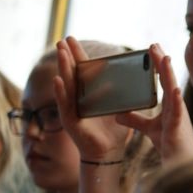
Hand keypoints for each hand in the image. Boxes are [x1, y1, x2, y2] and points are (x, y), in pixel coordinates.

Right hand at [54, 36, 131, 160]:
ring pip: (66, 85)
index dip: (78, 56)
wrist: (109, 153)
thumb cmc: (114, 131)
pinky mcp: (70, 121)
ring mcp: (71, 109)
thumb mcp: (119, 107)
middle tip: (63, 39)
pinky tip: (58, 80)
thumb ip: (123, 93)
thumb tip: (135, 77)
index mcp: (88, 95)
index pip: (82, 71)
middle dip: (67, 56)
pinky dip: (60, 92)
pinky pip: (64, 105)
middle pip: (71, 74)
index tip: (73, 40)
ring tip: (61, 53)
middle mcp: (77, 100)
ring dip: (63, 68)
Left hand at [116, 43, 192, 162]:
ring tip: (165, 58)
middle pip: (168, 80)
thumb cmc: (171, 145)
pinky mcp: (179, 127)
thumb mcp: (149, 129)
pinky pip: (178, 111)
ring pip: (173, 91)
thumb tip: (118, 112)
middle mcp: (176, 106)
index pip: (163, 81)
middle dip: (162, 62)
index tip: (152, 49)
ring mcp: (180, 115)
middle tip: (154, 44)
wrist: (182, 164)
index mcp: (170, 105)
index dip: (158, 65)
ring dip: (170, 74)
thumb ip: (135, 119)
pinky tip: (173, 89)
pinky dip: (176, 100)